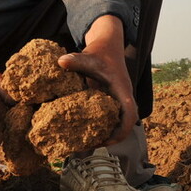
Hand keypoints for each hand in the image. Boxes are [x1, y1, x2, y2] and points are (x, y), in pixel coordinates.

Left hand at [57, 15, 137, 144]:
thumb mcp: (89, 56)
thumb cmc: (101, 52)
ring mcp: (116, 100)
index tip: (108, 140)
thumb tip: (61, 62)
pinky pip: (108, 117)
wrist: (107, 45)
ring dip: (105, 134)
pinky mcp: (109, 100)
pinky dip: (98, 126)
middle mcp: (122, 98)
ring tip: (85, 143)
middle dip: (111, 138)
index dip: (122, 130)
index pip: (130, 114)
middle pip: (123, 124)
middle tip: (90, 146)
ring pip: (116, 122)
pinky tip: (82, 131)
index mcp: (122, 91)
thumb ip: (76, 60)